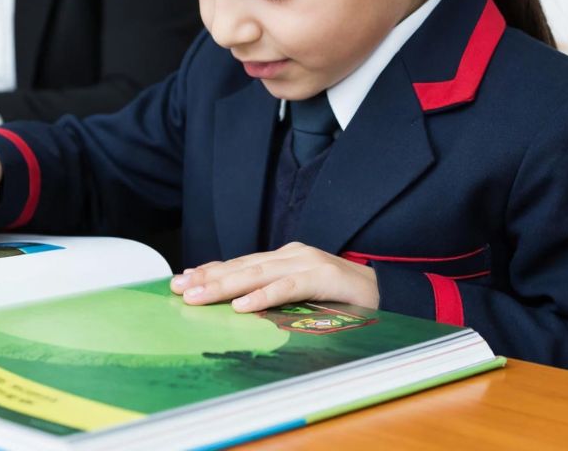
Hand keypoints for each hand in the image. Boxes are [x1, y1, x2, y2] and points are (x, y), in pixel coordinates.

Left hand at [170, 242, 378, 311]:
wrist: (387, 294)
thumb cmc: (342, 301)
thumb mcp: (300, 299)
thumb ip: (273, 299)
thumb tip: (234, 311)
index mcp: (285, 259)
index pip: (240, 264)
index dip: (210, 271)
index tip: (181, 281)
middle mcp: (292, 255)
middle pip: (242, 267)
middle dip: (207, 278)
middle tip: (179, 289)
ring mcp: (308, 263)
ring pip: (258, 274)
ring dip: (225, 286)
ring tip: (199, 295)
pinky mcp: (324, 278)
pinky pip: (288, 288)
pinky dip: (263, 296)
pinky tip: (242, 305)